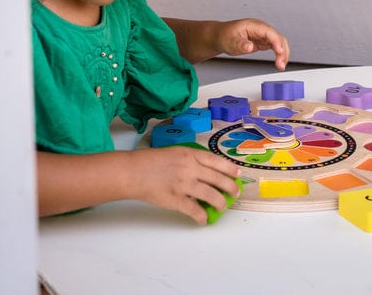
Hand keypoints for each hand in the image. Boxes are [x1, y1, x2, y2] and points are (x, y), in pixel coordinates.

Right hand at [126, 146, 242, 223]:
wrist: (133, 171)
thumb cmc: (151, 161)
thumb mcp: (175, 152)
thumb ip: (191, 160)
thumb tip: (206, 172)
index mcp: (190, 154)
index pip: (217, 161)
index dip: (230, 169)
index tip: (238, 174)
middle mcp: (190, 168)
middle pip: (218, 179)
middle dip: (231, 187)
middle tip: (235, 193)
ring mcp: (184, 184)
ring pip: (211, 195)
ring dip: (220, 203)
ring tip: (222, 206)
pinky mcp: (176, 199)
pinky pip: (194, 210)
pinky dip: (202, 216)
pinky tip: (204, 220)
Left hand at [215, 18, 290, 69]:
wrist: (220, 36)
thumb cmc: (225, 36)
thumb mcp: (230, 41)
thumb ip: (240, 44)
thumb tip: (249, 46)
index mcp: (254, 26)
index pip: (270, 33)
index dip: (276, 42)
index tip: (279, 52)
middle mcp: (261, 29)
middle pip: (278, 38)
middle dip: (282, 51)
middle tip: (280, 64)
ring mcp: (263, 35)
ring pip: (279, 42)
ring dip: (282, 54)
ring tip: (281, 66)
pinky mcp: (262, 41)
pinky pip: (275, 46)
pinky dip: (279, 54)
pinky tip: (279, 62)